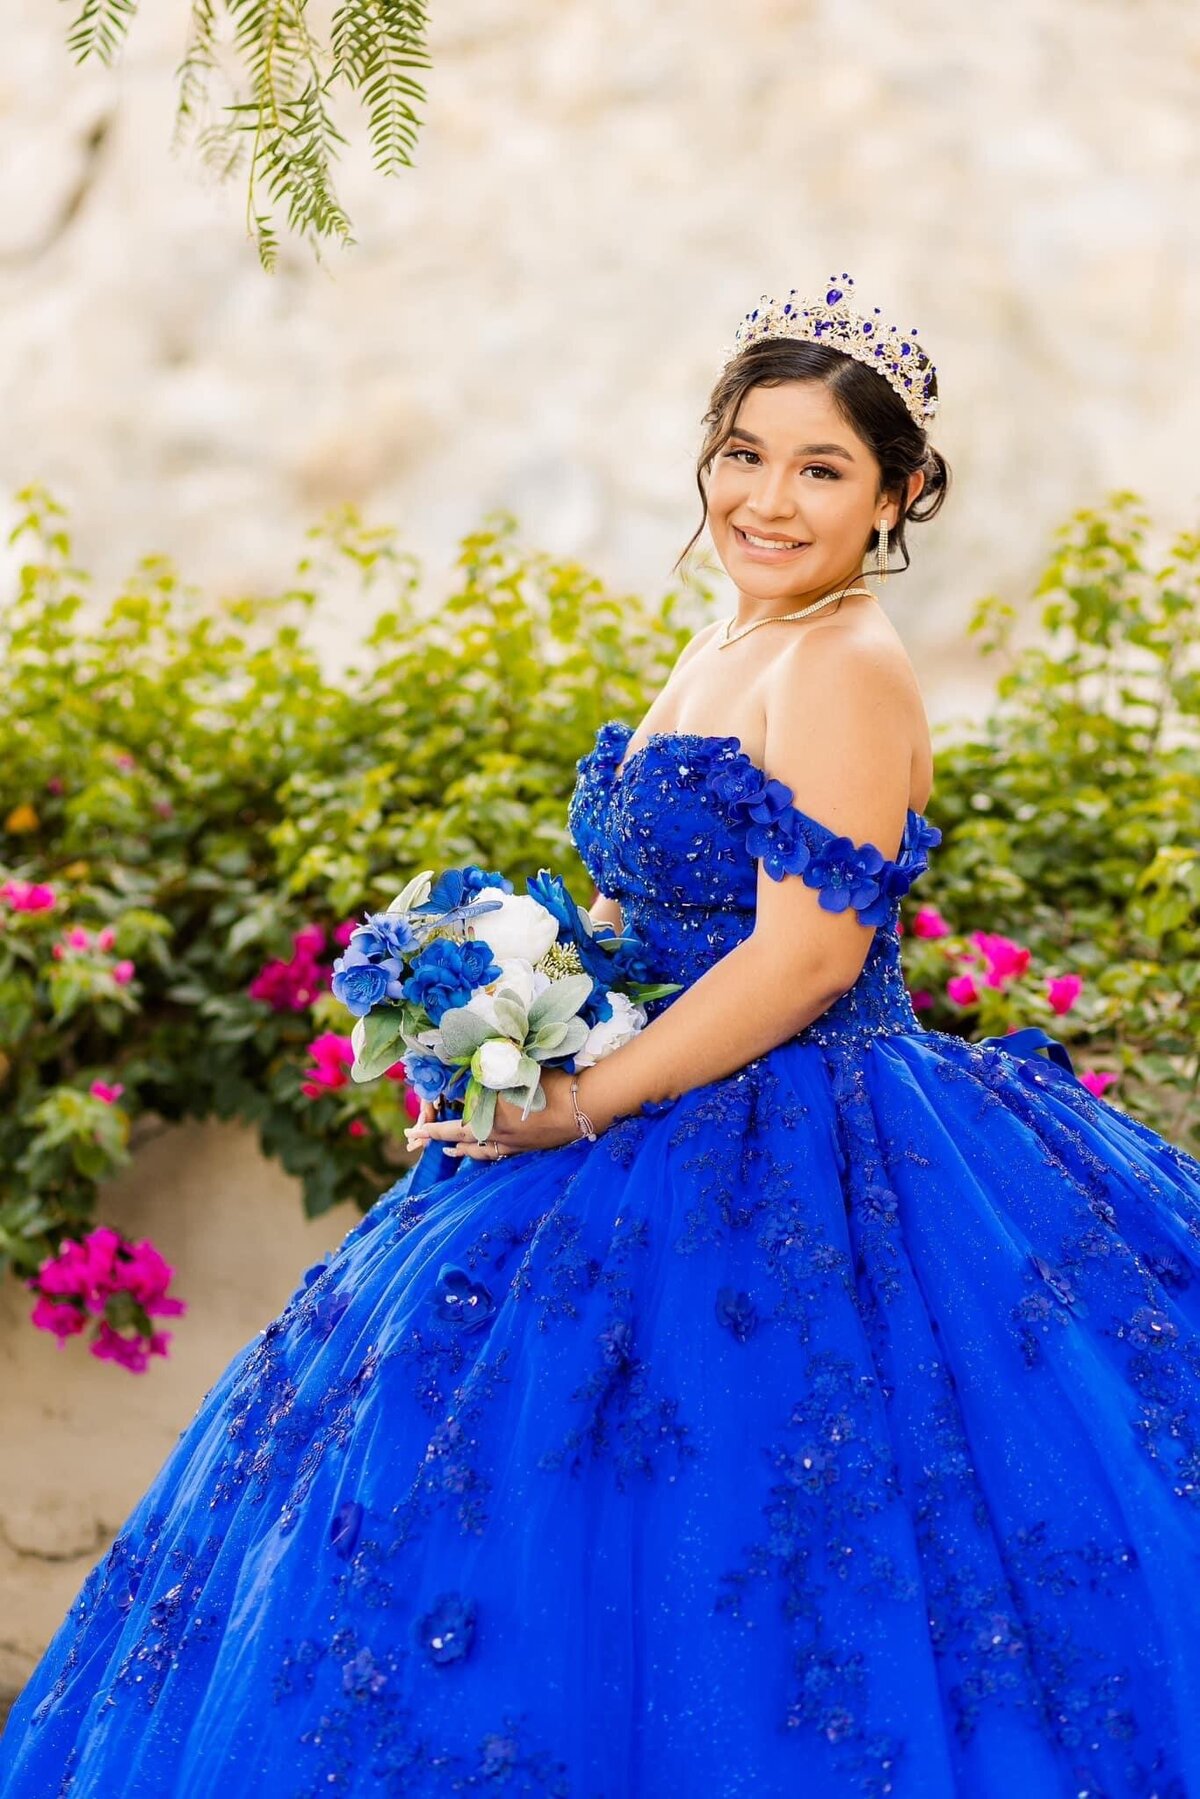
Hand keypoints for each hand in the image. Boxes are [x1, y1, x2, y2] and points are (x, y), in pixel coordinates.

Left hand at [403, 1068, 588, 1161]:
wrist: (582, 1107)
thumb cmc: (550, 1084)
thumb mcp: (517, 1069)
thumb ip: (494, 1067)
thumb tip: (476, 1061)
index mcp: (491, 1116)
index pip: (455, 1121)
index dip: (434, 1126)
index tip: (417, 1129)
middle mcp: (498, 1134)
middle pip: (463, 1138)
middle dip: (440, 1138)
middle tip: (422, 1139)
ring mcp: (514, 1144)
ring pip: (481, 1151)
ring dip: (464, 1150)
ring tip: (452, 1150)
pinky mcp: (530, 1148)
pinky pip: (501, 1154)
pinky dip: (488, 1153)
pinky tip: (487, 1151)